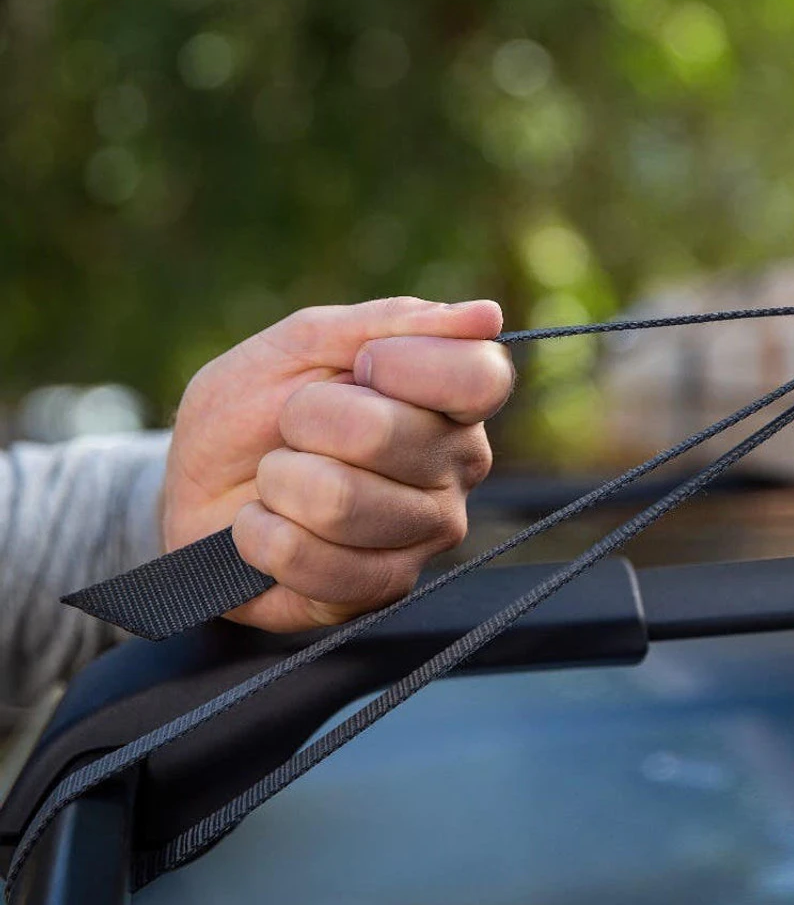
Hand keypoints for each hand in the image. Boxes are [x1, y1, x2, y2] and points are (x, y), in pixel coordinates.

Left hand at [162, 297, 513, 630]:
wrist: (196, 489)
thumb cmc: (256, 410)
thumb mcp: (303, 343)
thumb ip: (388, 324)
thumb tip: (487, 315)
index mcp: (453, 399)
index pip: (480, 376)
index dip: (403, 364)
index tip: (355, 365)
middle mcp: (458, 466)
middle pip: (386, 434)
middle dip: (306, 419)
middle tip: (294, 427)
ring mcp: (426, 533)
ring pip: (341, 501)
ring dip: (279, 481)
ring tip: (278, 480)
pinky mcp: (384, 589)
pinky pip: (314, 563)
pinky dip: (261, 536)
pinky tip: (266, 526)